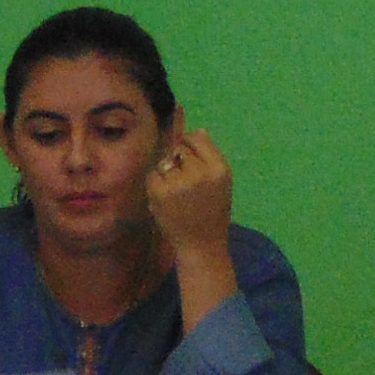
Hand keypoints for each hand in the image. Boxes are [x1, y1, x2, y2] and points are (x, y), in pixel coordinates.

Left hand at [146, 125, 233, 256]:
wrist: (202, 245)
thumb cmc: (213, 211)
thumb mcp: (222, 182)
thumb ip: (210, 155)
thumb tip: (198, 130)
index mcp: (219, 168)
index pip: (197, 138)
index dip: (188, 143)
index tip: (187, 156)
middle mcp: (200, 172)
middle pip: (179, 149)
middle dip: (177, 160)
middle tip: (184, 182)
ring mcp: (179, 182)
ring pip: (164, 162)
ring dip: (166, 173)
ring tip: (177, 194)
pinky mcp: (160, 192)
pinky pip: (153, 176)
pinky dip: (156, 185)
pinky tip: (167, 200)